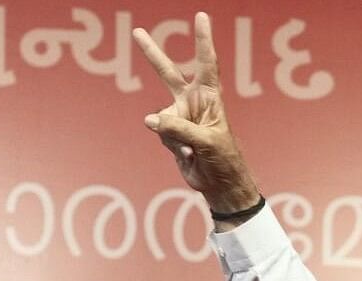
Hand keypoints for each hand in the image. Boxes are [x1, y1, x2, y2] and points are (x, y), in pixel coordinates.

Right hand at [133, 12, 259, 217]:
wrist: (219, 183)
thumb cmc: (223, 160)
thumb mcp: (206, 143)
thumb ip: (178, 129)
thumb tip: (151, 120)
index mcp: (210, 97)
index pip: (207, 63)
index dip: (203, 40)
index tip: (201, 16)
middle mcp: (193, 102)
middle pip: (168, 73)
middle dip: (152, 54)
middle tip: (138, 32)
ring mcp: (180, 117)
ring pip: (161, 117)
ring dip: (174, 136)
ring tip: (192, 150)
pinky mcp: (170, 133)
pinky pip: (161, 134)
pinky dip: (172, 146)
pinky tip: (188, 156)